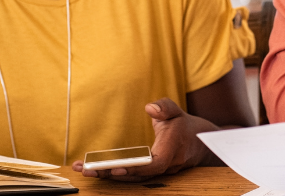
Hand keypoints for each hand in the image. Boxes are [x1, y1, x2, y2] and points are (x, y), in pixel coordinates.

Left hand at [73, 98, 208, 180]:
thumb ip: (164, 107)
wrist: (199, 143)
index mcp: (173, 148)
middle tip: (87, 170)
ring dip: (109, 176)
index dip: (136, 168)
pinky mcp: (152, 174)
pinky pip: (133, 178)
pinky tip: (97, 171)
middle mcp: (167, 165)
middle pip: (138, 176)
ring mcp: (160, 173)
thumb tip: (149, 108)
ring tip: (85, 170)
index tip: (115, 167)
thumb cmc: (183, 125)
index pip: (155, 164)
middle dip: (111, 174)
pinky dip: (115, 175)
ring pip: (134, 179)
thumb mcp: (176, 110)